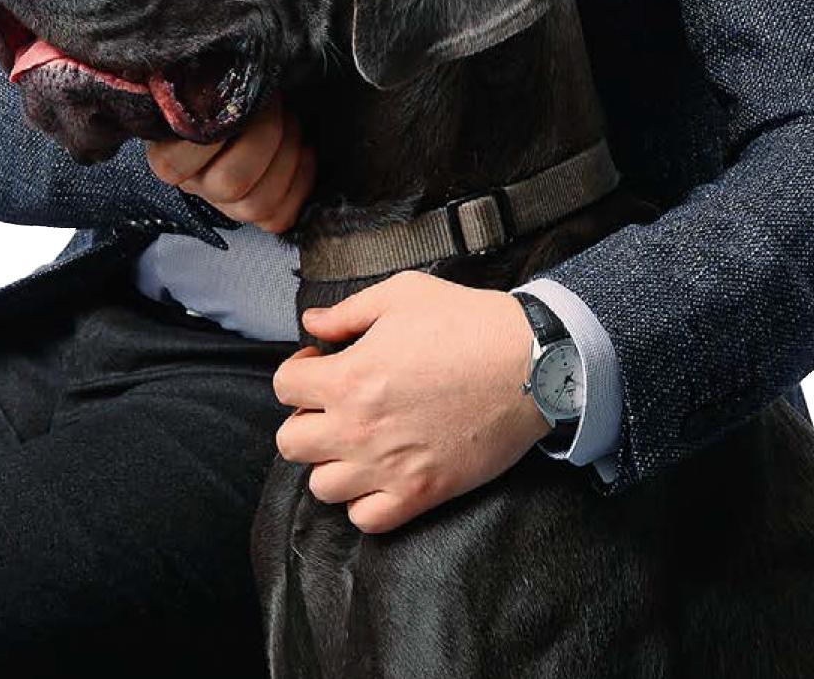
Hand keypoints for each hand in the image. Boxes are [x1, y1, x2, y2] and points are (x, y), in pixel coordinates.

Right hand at [144, 89, 315, 233]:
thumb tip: (221, 67)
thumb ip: (204, 79)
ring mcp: (226, 205)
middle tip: (274, 103)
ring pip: (258, 203)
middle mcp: (195, 186)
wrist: (242, 102)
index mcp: (168, 156)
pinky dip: (301, 181)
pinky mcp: (257, 214)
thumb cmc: (222, 90)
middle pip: (229, 183)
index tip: (237, 90)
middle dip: (264, 137)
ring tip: (292, 123)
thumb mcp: (206, 80)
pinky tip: (304, 150)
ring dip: (287, 156)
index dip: (214, 127)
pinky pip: (280, 217)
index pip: (174, 163)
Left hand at [272, 271, 552, 533]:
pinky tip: (380, 471)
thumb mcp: (403, 295)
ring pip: (322, 486)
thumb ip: (348, 312)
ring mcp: (388, 468)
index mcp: (349, 377)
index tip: (322, 362)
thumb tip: (313, 324)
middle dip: (306, 418)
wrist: (529, 364)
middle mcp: (359, 429)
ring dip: (332, 461)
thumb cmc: (468, 323)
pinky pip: (366, 519)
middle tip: (335, 403)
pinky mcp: (421, 494)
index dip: (300, 369)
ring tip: (357, 438)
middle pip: (291, 443)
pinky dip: (364, 501)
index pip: (284, 386)